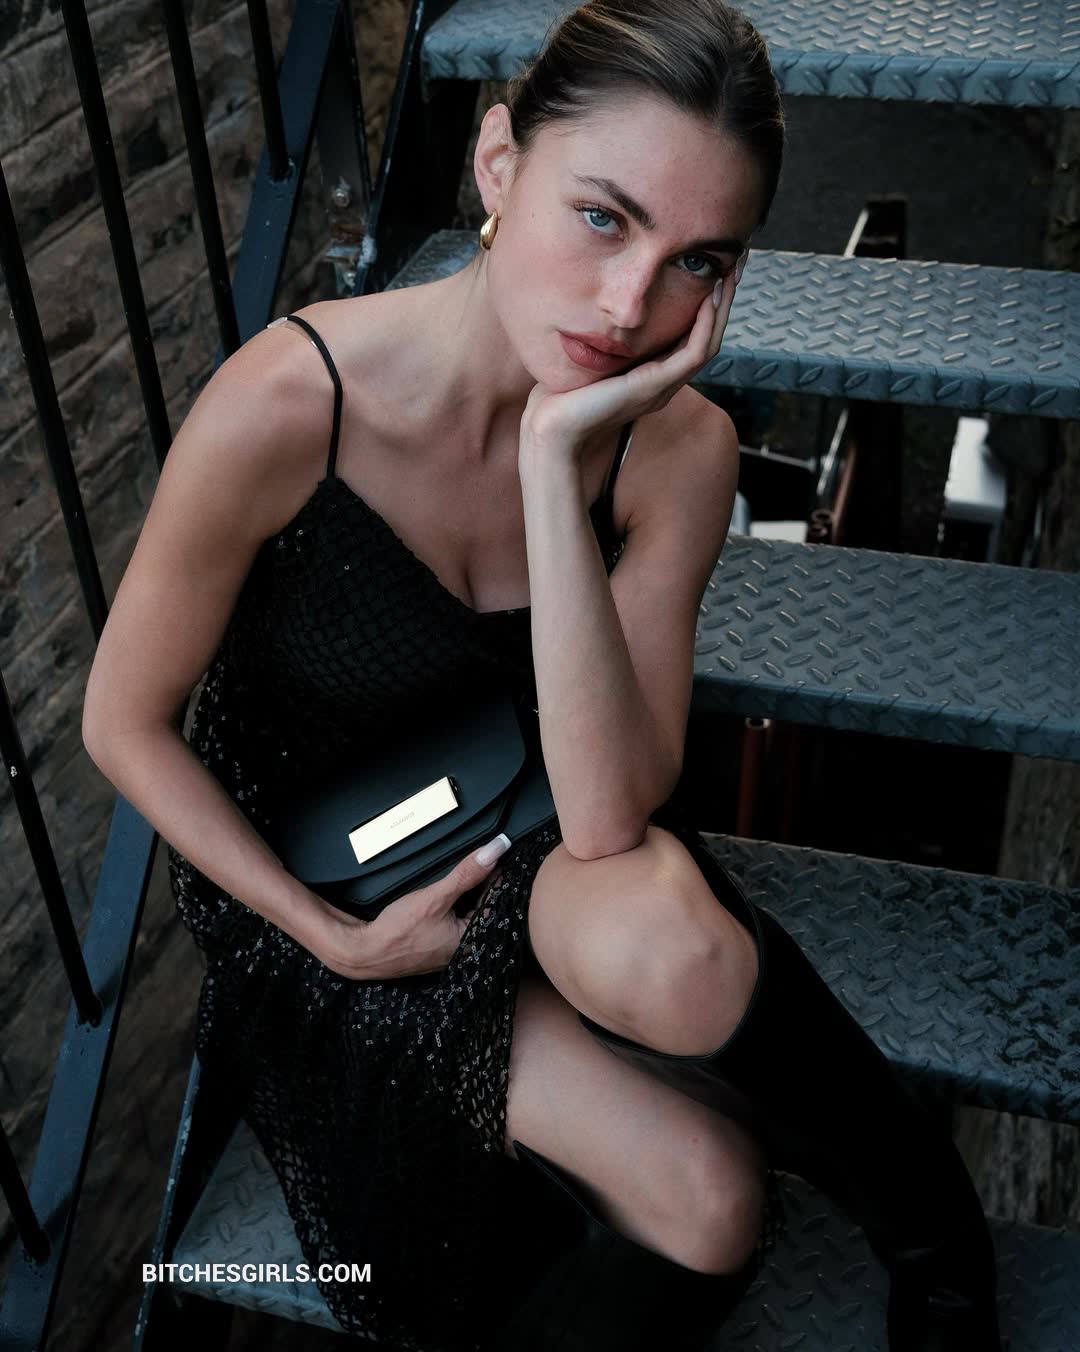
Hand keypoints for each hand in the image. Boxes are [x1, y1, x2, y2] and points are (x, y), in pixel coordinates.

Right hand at [311, 839, 511, 979]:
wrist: (364, 951)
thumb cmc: (398, 931)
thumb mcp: (435, 897)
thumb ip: (467, 874)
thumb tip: (495, 850)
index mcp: (473, 942)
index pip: (498, 904)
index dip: (499, 878)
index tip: (499, 855)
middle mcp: (466, 949)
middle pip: (485, 909)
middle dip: (485, 885)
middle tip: (485, 858)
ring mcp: (451, 949)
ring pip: (470, 913)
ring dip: (470, 894)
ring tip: (469, 871)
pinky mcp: (438, 945)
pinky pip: (456, 920)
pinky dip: (456, 905)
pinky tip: (450, 893)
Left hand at [519, 247, 747, 462]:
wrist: (551, 430)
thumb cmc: (559, 397)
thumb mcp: (585, 358)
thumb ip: (601, 338)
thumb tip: (597, 307)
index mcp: (650, 377)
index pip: (690, 337)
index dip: (704, 306)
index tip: (709, 270)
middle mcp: (662, 383)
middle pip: (708, 337)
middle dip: (722, 300)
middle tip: (734, 264)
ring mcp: (662, 387)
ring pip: (709, 343)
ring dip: (722, 308)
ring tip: (729, 274)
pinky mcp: (655, 386)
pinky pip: (695, 352)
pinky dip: (706, 324)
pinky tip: (709, 298)